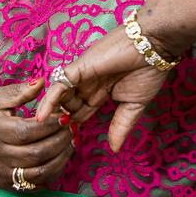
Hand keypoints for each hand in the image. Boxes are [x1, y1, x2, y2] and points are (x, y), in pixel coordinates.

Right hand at [0, 79, 73, 190]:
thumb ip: (20, 91)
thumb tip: (43, 82)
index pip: (28, 130)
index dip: (51, 124)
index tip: (65, 115)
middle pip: (37, 153)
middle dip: (60, 141)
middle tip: (71, 128)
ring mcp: (3, 174)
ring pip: (39, 172)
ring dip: (61, 158)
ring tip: (69, 143)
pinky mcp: (8, 186)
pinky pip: (36, 185)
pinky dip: (53, 173)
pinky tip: (59, 158)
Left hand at [36, 26, 169, 151]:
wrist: (154, 47)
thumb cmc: (148, 71)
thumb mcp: (134, 105)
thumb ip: (121, 126)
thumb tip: (114, 149)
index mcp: (101, 92)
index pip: (81, 112)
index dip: (75, 125)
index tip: (70, 141)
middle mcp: (89, 84)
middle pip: (68, 107)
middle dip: (63, 121)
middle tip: (57, 136)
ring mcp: (82, 76)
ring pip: (59, 97)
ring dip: (54, 113)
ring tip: (48, 129)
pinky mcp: (79, 68)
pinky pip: (58, 86)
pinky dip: (48, 100)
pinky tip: (41, 116)